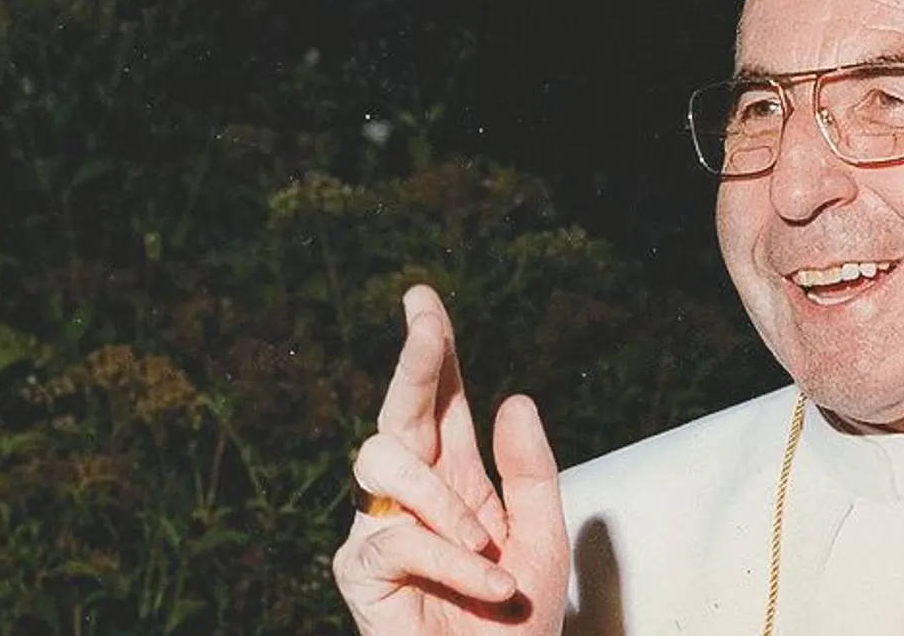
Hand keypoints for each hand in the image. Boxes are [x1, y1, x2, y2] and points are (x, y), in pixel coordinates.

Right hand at [333, 285, 570, 634]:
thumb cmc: (514, 622)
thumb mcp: (543, 538)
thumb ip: (530, 471)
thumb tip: (513, 398)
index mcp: (458, 479)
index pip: (441, 404)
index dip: (433, 353)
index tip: (423, 299)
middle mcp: (414, 496)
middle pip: (401, 412)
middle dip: (414, 362)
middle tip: (428, 323)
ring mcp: (382, 530)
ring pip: (383, 464)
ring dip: (445, 503)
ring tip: (489, 545)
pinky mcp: (360, 572)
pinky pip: (398, 540)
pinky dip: (453, 561)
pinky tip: (491, 582)